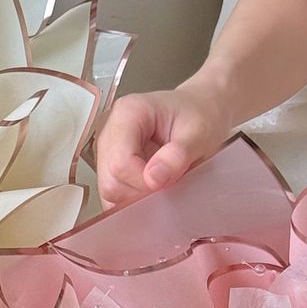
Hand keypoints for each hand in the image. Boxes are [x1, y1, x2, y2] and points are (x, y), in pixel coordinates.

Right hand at [96, 80, 228, 206]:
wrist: (199, 111)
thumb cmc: (198, 116)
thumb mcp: (198, 134)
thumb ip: (178, 156)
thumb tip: (154, 178)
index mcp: (128, 112)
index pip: (120, 162)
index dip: (143, 181)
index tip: (167, 180)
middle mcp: (110, 128)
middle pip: (110, 180)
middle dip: (140, 190)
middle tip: (168, 179)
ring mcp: (107, 147)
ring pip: (109, 190)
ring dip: (137, 194)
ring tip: (161, 176)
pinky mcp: (109, 162)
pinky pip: (113, 193)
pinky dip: (134, 196)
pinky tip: (152, 181)